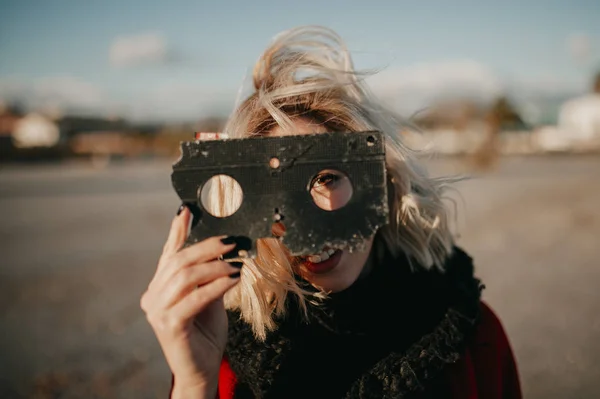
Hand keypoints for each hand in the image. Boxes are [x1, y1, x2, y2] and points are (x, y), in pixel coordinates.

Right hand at [141, 206, 241, 396]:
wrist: (202, 368)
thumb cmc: (205, 331)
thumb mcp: (207, 296)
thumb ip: (208, 275)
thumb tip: (221, 248)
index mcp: (158, 286)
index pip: (168, 254)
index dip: (177, 231)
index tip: (187, 210)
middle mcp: (152, 296)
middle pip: (178, 261)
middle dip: (207, 248)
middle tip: (231, 242)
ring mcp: (157, 311)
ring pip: (185, 277)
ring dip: (215, 267)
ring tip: (236, 263)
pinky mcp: (169, 325)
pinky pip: (195, 298)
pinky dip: (217, 286)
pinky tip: (233, 280)